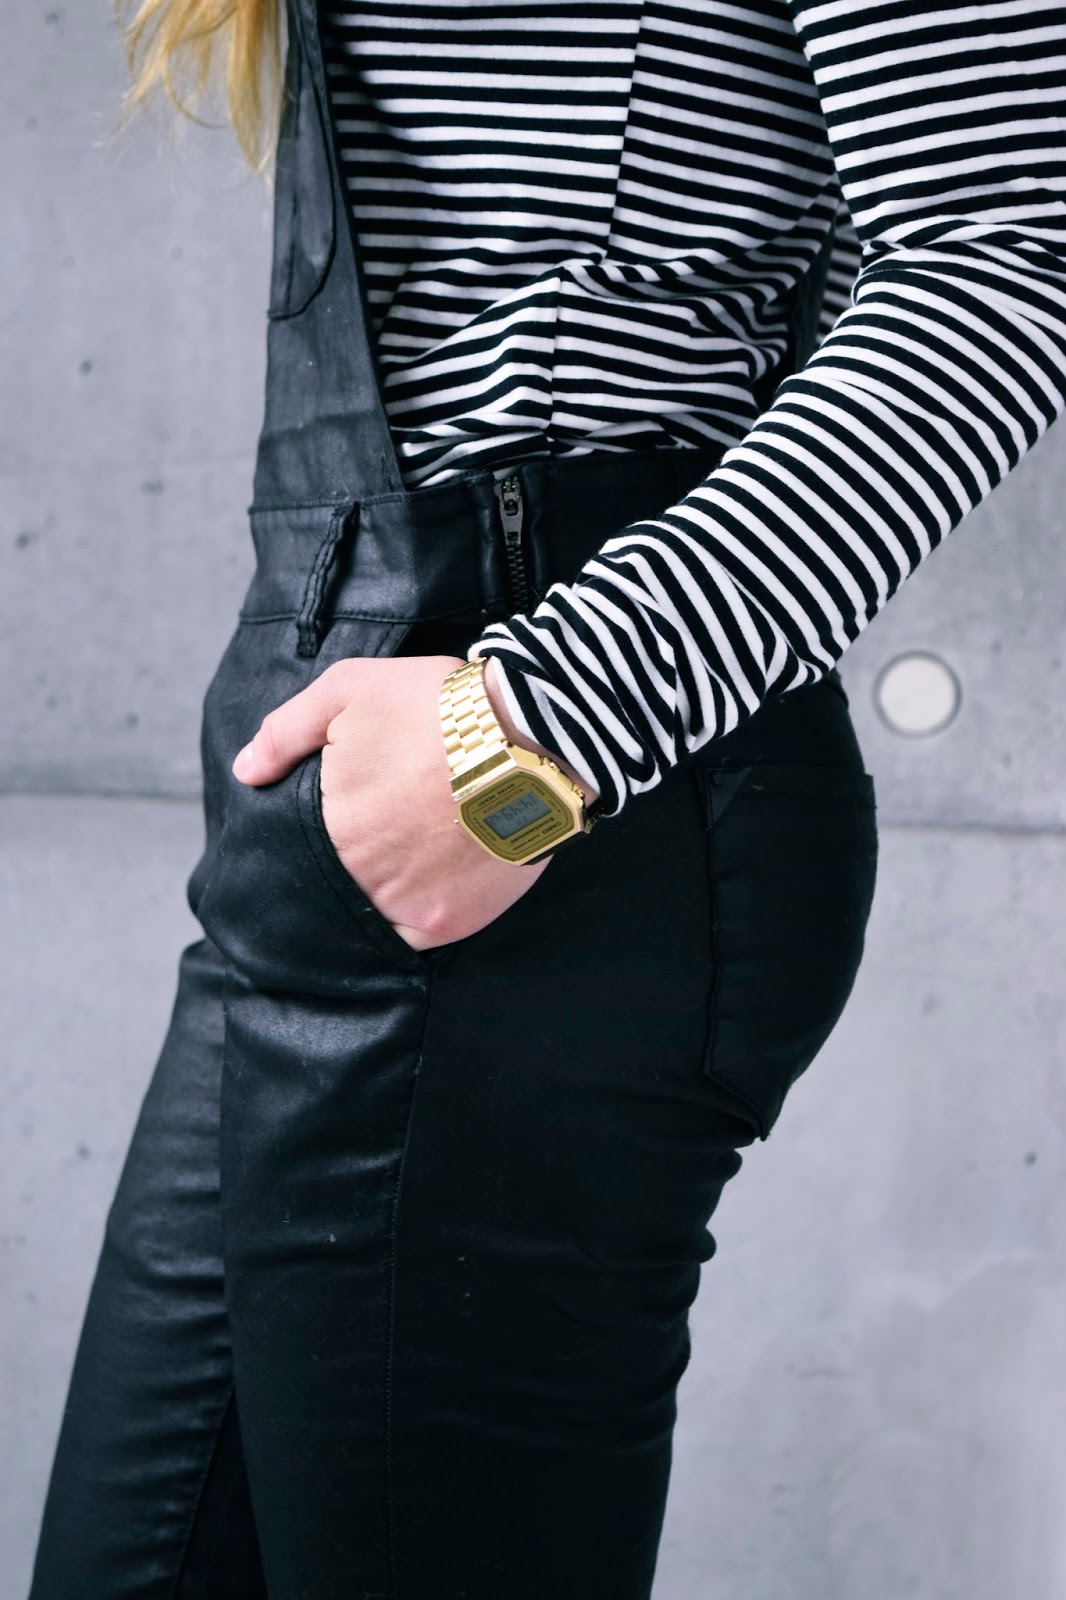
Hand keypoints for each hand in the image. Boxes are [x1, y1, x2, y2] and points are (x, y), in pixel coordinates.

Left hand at [230, 654, 562, 950]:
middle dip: (356, 859)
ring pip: (374, 910)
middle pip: (339, 881)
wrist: (533, 734)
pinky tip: (436, 879)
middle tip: (388, 830)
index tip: (349, 814)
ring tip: (414, 852)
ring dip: (386, 888)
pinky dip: (420, 913)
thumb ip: (286, 731)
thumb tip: (245, 772)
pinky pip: (417, 934)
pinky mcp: (450, 922)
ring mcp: (406, 905)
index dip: (324, 831)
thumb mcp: (349, 690)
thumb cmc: (437, 705)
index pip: (299, 850)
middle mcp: (361, 874)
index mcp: (328, 824)